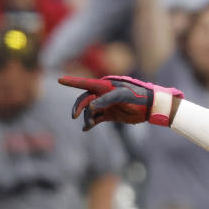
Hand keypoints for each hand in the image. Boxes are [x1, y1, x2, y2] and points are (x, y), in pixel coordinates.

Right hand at [59, 75, 182, 129]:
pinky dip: (91, 123)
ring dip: (87, 118)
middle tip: (74, 116)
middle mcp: (102, 94)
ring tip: (89, 125)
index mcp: (104, 85)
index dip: (72, 82)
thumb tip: (91, 108)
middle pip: (84, 100)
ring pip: (89, 111)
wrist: (149, 107)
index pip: (85, 83)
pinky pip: (96, 119)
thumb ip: (106, 100)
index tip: (59, 80)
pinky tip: (87, 128)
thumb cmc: (137, 97)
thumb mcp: (123, 96)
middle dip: (78, 107)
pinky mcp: (109, 115)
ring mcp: (105, 105)